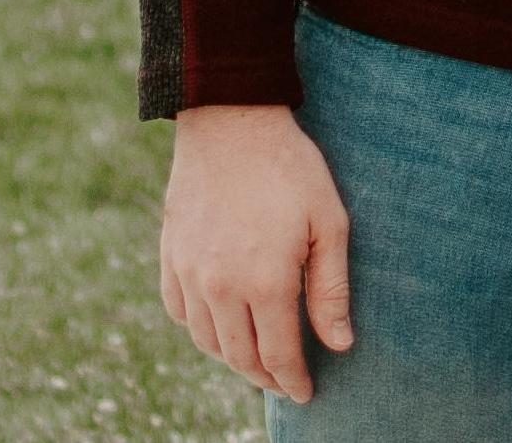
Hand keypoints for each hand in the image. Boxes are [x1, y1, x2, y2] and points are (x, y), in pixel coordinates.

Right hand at [158, 104, 353, 403]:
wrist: (231, 118)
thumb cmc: (289, 167)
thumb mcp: (328, 221)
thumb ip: (332, 289)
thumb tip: (340, 345)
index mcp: (266, 283)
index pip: (278, 356)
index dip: (293, 380)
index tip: (305, 392)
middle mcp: (221, 287)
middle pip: (241, 357)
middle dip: (266, 375)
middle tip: (284, 378)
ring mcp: (191, 272)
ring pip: (207, 341)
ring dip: (232, 357)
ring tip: (255, 355)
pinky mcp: (171, 254)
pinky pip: (179, 311)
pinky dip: (198, 327)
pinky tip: (217, 322)